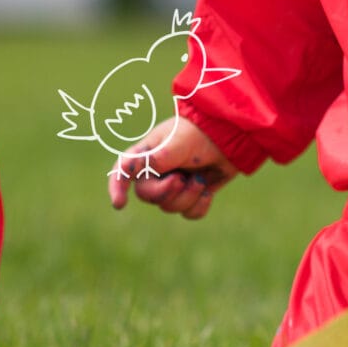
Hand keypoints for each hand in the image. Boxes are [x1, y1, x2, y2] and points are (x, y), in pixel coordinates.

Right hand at [107, 116, 237, 218]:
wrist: (231, 137)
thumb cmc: (200, 133)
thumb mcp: (178, 143)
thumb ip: (157, 158)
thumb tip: (130, 170)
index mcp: (146, 155)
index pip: (122, 171)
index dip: (116, 187)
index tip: (120, 204)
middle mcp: (157, 171)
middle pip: (148, 196)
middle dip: (167, 191)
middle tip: (182, 178)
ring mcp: (174, 184)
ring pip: (170, 207)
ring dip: (188, 195)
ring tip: (199, 178)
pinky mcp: (192, 194)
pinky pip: (189, 214)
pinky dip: (200, 204)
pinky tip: (208, 190)